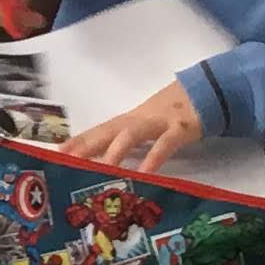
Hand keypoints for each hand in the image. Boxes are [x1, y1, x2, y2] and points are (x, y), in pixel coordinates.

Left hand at [68, 79, 204, 176]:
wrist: (207, 90)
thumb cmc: (174, 113)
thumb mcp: (149, 126)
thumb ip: (130, 142)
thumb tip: (109, 162)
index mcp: (129, 121)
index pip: (99, 131)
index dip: (78, 141)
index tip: (57, 153)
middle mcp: (138, 120)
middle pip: (107, 131)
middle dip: (85, 146)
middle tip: (66, 161)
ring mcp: (158, 122)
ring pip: (131, 135)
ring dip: (114, 152)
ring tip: (101, 170)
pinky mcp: (179, 129)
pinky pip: (165, 145)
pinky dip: (154, 158)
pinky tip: (144, 173)